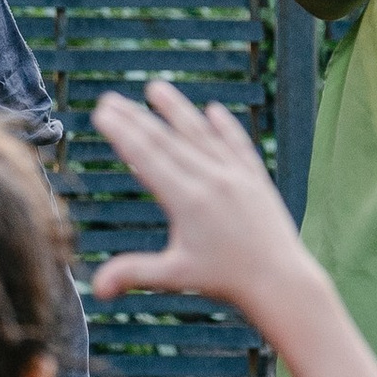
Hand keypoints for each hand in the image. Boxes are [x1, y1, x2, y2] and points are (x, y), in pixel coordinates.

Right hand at [90, 77, 311, 327]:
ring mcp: (236, 176)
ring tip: (155, 87)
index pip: (148, 158)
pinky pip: (237, 145)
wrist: (280, 281)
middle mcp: (211, 180)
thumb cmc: (225, 281)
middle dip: (135, 118)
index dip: (122, 133)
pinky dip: (225, 127)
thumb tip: (96, 289)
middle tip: (110, 98)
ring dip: (177, 110)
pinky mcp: (256, 179)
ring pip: (202, 135)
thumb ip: (134, 273)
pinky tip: (213, 111)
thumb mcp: (175, 277)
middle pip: (167, 141)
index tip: (103, 113)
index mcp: (188, 200)